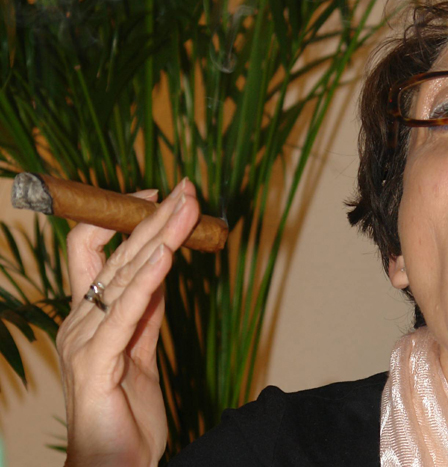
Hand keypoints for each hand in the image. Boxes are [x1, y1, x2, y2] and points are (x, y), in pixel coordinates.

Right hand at [57, 179, 199, 466]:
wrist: (117, 463)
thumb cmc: (126, 411)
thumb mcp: (141, 347)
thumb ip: (146, 309)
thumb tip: (162, 268)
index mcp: (90, 315)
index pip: (96, 251)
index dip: (126, 220)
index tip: (160, 195)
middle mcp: (81, 320)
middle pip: (116, 255)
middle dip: (152, 218)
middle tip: (185, 188)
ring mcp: (85, 341)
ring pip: (122, 276)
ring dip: (158, 237)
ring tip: (185, 207)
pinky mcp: (96, 365)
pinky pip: (125, 315)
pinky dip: (146, 282)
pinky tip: (165, 256)